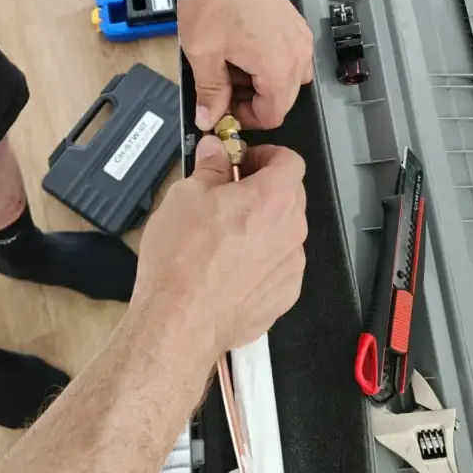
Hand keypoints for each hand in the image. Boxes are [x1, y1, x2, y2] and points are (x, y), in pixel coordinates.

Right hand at [132, 135, 306, 360]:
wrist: (180, 321)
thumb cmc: (182, 257)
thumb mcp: (185, 195)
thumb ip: (209, 167)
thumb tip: (215, 150)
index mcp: (274, 198)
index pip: (290, 160)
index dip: (266, 156)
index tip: (242, 163)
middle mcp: (292, 231)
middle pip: (290, 196)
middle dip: (264, 189)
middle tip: (228, 196)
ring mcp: (292, 267)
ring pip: (284, 233)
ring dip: (263, 227)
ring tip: (224, 238)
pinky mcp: (284, 297)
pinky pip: (279, 266)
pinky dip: (261, 261)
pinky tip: (229, 269)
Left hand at [178, 0, 313, 131]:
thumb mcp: (201, 51)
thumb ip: (209, 92)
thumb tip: (209, 116)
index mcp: (278, 67)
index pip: (272, 116)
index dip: (244, 119)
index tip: (221, 109)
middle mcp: (297, 55)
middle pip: (281, 100)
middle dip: (250, 101)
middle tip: (220, 88)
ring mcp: (298, 38)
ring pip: (283, 79)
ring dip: (257, 82)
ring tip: (228, 64)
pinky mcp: (293, 25)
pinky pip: (285, 57)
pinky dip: (264, 62)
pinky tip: (238, 47)